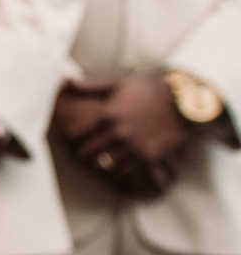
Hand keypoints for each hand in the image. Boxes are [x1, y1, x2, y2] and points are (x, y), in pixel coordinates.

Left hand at [55, 73, 184, 195]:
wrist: (185, 102)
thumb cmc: (151, 89)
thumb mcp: (120, 83)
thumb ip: (92, 86)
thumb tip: (68, 82)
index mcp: (107, 116)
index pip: (77, 136)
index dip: (73, 139)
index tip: (75, 140)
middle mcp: (118, 134)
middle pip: (87, 153)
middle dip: (84, 153)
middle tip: (84, 154)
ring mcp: (134, 147)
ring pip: (104, 165)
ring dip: (101, 163)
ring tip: (101, 162)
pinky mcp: (149, 157)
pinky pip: (124, 172)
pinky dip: (118, 171)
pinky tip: (119, 166)